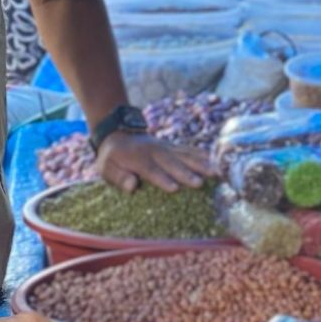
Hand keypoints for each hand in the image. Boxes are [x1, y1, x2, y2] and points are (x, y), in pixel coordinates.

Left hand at [96, 130, 211, 192]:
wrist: (119, 134)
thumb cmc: (112, 158)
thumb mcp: (105, 168)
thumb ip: (118, 176)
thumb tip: (132, 186)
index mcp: (137, 158)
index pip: (151, 170)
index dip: (162, 178)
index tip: (175, 188)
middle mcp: (154, 151)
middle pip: (172, 162)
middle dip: (186, 173)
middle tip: (199, 183)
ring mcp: (166, 147)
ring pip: (184, 155)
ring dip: (200, 163)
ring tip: (215, 172)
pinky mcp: (173, 147)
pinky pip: (189, 150)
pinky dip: (202, 154)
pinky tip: (215, 160)